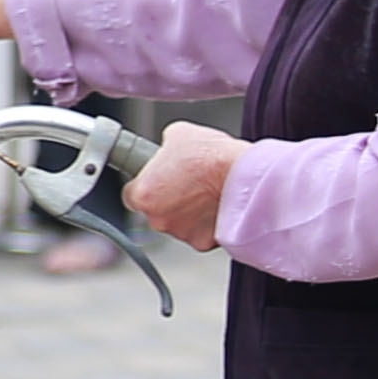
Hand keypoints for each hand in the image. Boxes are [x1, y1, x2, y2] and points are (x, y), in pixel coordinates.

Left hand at [130, 125, 240, 252]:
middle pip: (155, 212)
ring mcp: (180, 233)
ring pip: (178, 224)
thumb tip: (166, 149)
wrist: (246, 177)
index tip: (157, 182)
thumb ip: (164, 148)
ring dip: (188, 213)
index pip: (131, 195)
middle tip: (188, 185)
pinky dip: (207, 224)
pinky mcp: (202, 243)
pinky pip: (200, 233)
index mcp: (143, 194)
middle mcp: (157, 219)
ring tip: (206, 193)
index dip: (146, 187)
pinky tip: (217, 206)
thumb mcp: (178, 135)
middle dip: (169, 200)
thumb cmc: (213, 156)